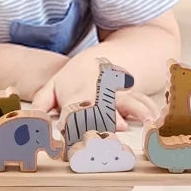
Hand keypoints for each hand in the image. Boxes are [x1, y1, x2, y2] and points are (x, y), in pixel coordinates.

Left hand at [31, 64, 161, 129]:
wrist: (99, 61)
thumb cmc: (74, 80)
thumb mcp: (53, 86)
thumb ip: (42, 102)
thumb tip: (33, 117)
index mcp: (76, 94)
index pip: (76, 108)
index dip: (79, 118)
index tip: (84, 129)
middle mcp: (97, 93)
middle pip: (104, 105)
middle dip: (111, 115)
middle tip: (118, 126)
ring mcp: (116, 92)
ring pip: (127, 99)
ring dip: (136, 110)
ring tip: (146, 120)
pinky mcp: (131, 94)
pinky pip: (142, 99)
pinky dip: (149, 107)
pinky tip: (157, 116)